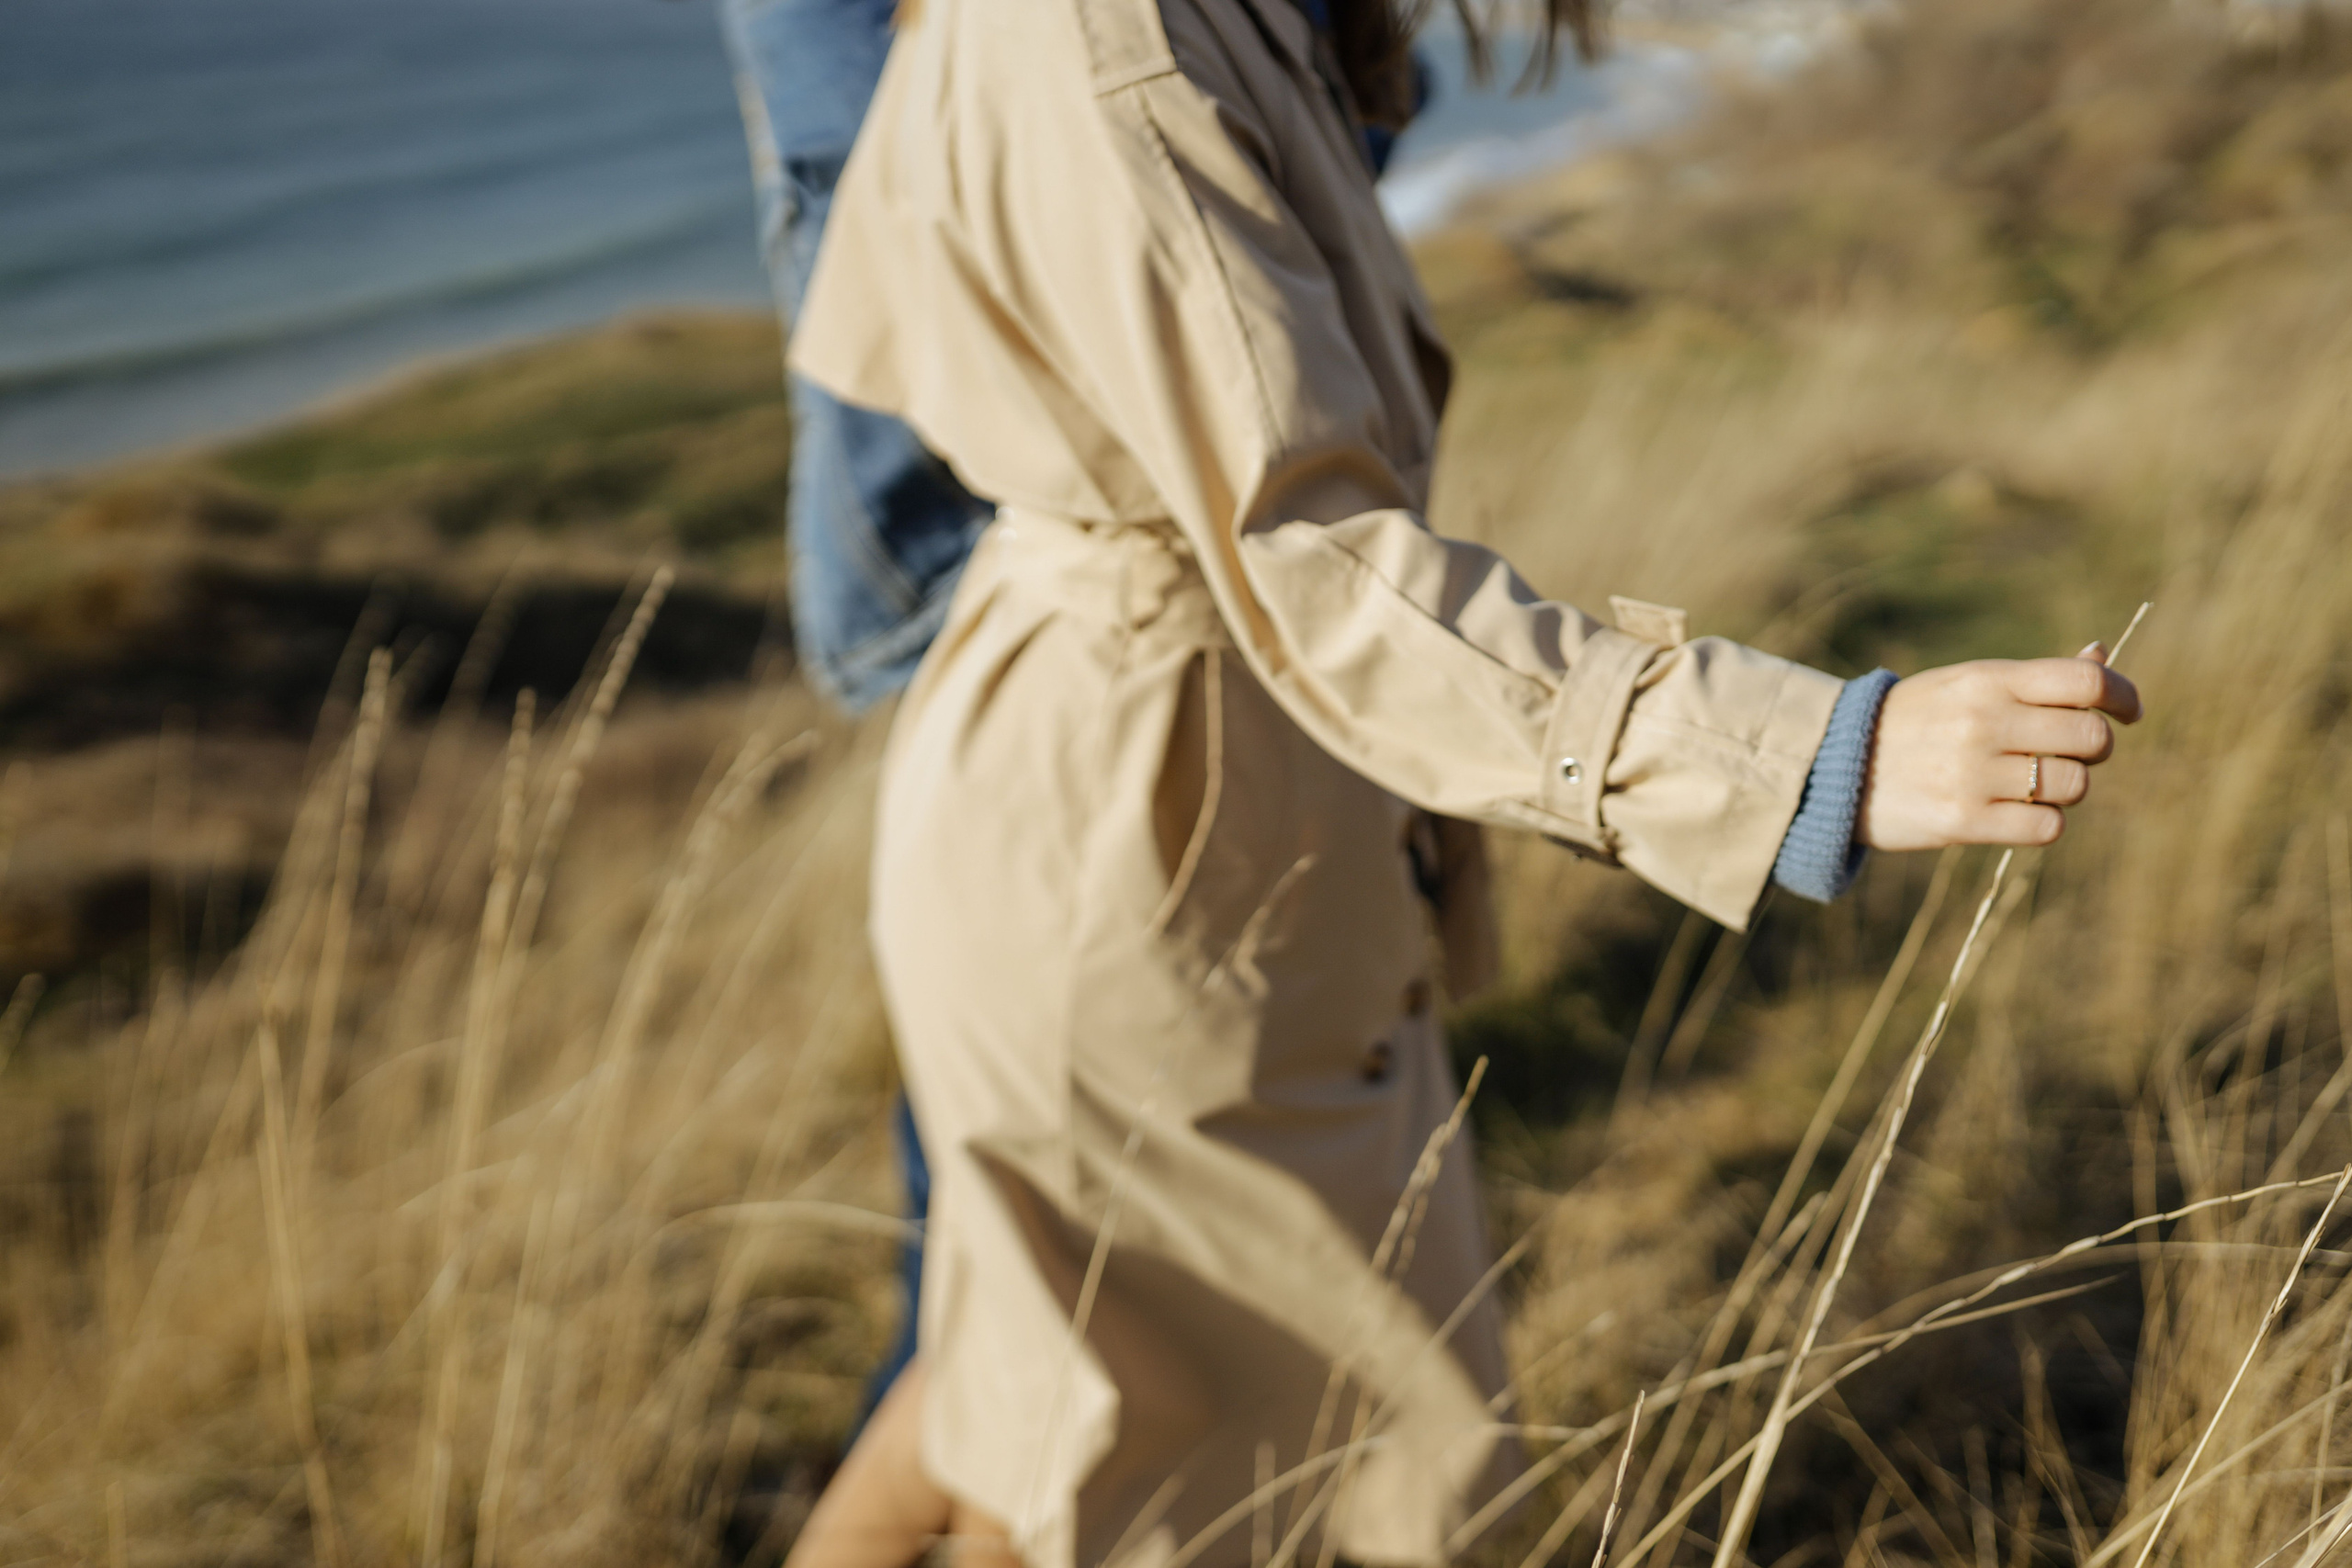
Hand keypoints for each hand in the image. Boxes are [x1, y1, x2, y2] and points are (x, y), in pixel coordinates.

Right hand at [1859, 643, 2142, 851]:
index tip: (2128, 711)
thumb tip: (2102, 656)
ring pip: (2074, 785)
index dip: (2122, 695)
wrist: (1836, 766)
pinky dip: (2044, 822)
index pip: (2085, 680)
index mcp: (1987, 680)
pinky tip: (2019, 812)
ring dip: (2067, 787)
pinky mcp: (1962, 820)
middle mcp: (1982, 722)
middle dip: (2094, 747)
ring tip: (2033, 783)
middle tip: (2070, 752)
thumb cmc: (1917, 720)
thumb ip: (2035, 677)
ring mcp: (1972, 773)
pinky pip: (2046, 827)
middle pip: (2092, 737)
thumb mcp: (1967, 683)